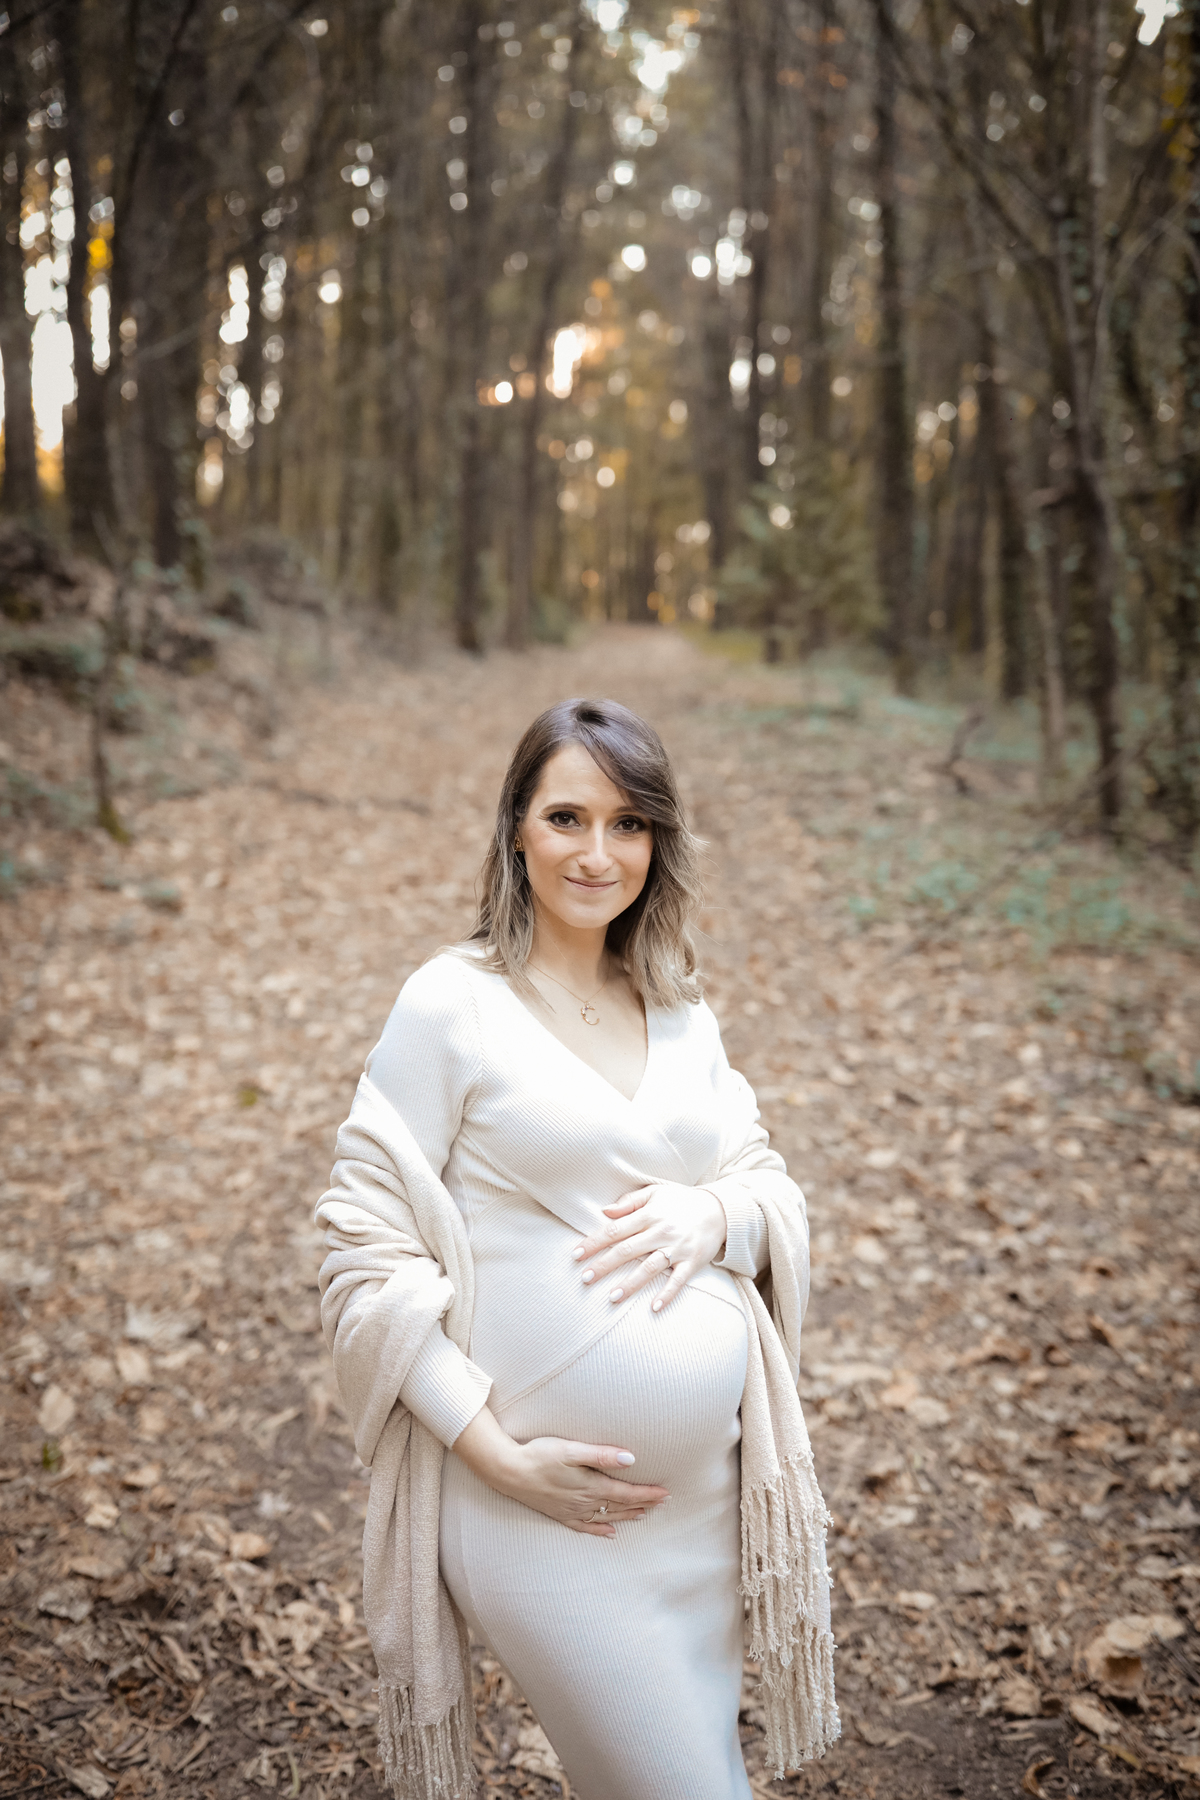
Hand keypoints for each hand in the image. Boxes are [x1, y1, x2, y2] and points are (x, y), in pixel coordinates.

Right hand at [452, 1407, 668, 1537]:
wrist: (508, 1471)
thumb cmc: (539, 1455)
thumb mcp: (571, 1450)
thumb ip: (601, 1455)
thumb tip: (631, 1459)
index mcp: (590, 1486)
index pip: (626, 1492)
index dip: (648, 1493)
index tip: (666, 1494)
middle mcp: (584, 1502)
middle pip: (620, 1506)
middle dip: (643, 1504)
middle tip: (662, 1503)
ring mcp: (572, 1511)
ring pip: (606, 1517)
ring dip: (626, 1516)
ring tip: (643, 1515)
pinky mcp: (560, 1514)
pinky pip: (585, 1528)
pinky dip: (600, 1531)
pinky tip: (609, 1534)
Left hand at [572, 1181, 727, 1311]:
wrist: (720, 1209)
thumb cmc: (682, 1201)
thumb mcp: (655, 1192)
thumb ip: (629, 1202)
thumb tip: (604, 1211)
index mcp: (649, 1215)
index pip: (615, 1230)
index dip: (594, 1242)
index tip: (575, 1255)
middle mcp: (661, 1232)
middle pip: (627, 1250)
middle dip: (604, 1265)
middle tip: (585, 1278)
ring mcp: (677, 1249)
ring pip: (649, 1268)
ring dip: (630, 1284)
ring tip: (611, 1297)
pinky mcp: (692, 1262)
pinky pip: (678, 1280)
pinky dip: (667, 1294)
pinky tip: (654, 1307)